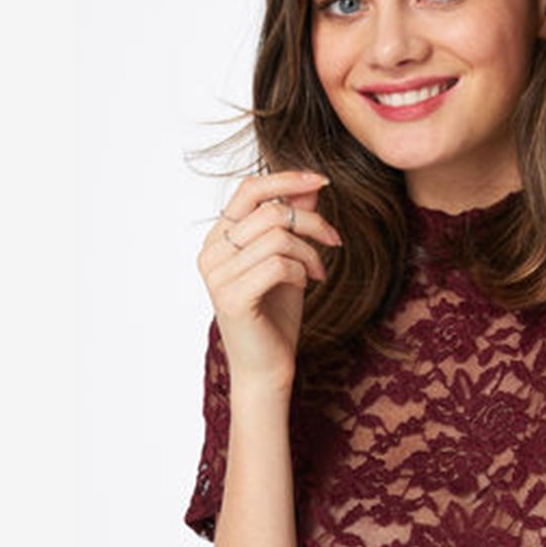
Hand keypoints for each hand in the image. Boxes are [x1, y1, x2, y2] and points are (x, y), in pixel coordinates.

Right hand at [198, 171, 339, 394]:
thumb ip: (294, 223)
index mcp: (219, 238)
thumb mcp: (290, 260)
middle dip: (312, 222)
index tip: (323, 180)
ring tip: (318, 272)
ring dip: (310, 252)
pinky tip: (306, 285)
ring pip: (277, 237)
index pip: (248, 190)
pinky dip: (301, 271)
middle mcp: (211, 252)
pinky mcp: (231, 297)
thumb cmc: (276, 315)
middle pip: (270, 211)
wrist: (268, 368)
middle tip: (335, 241)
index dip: (287, 179)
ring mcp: (217, 276)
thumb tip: (310, 185)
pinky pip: (277, 264)